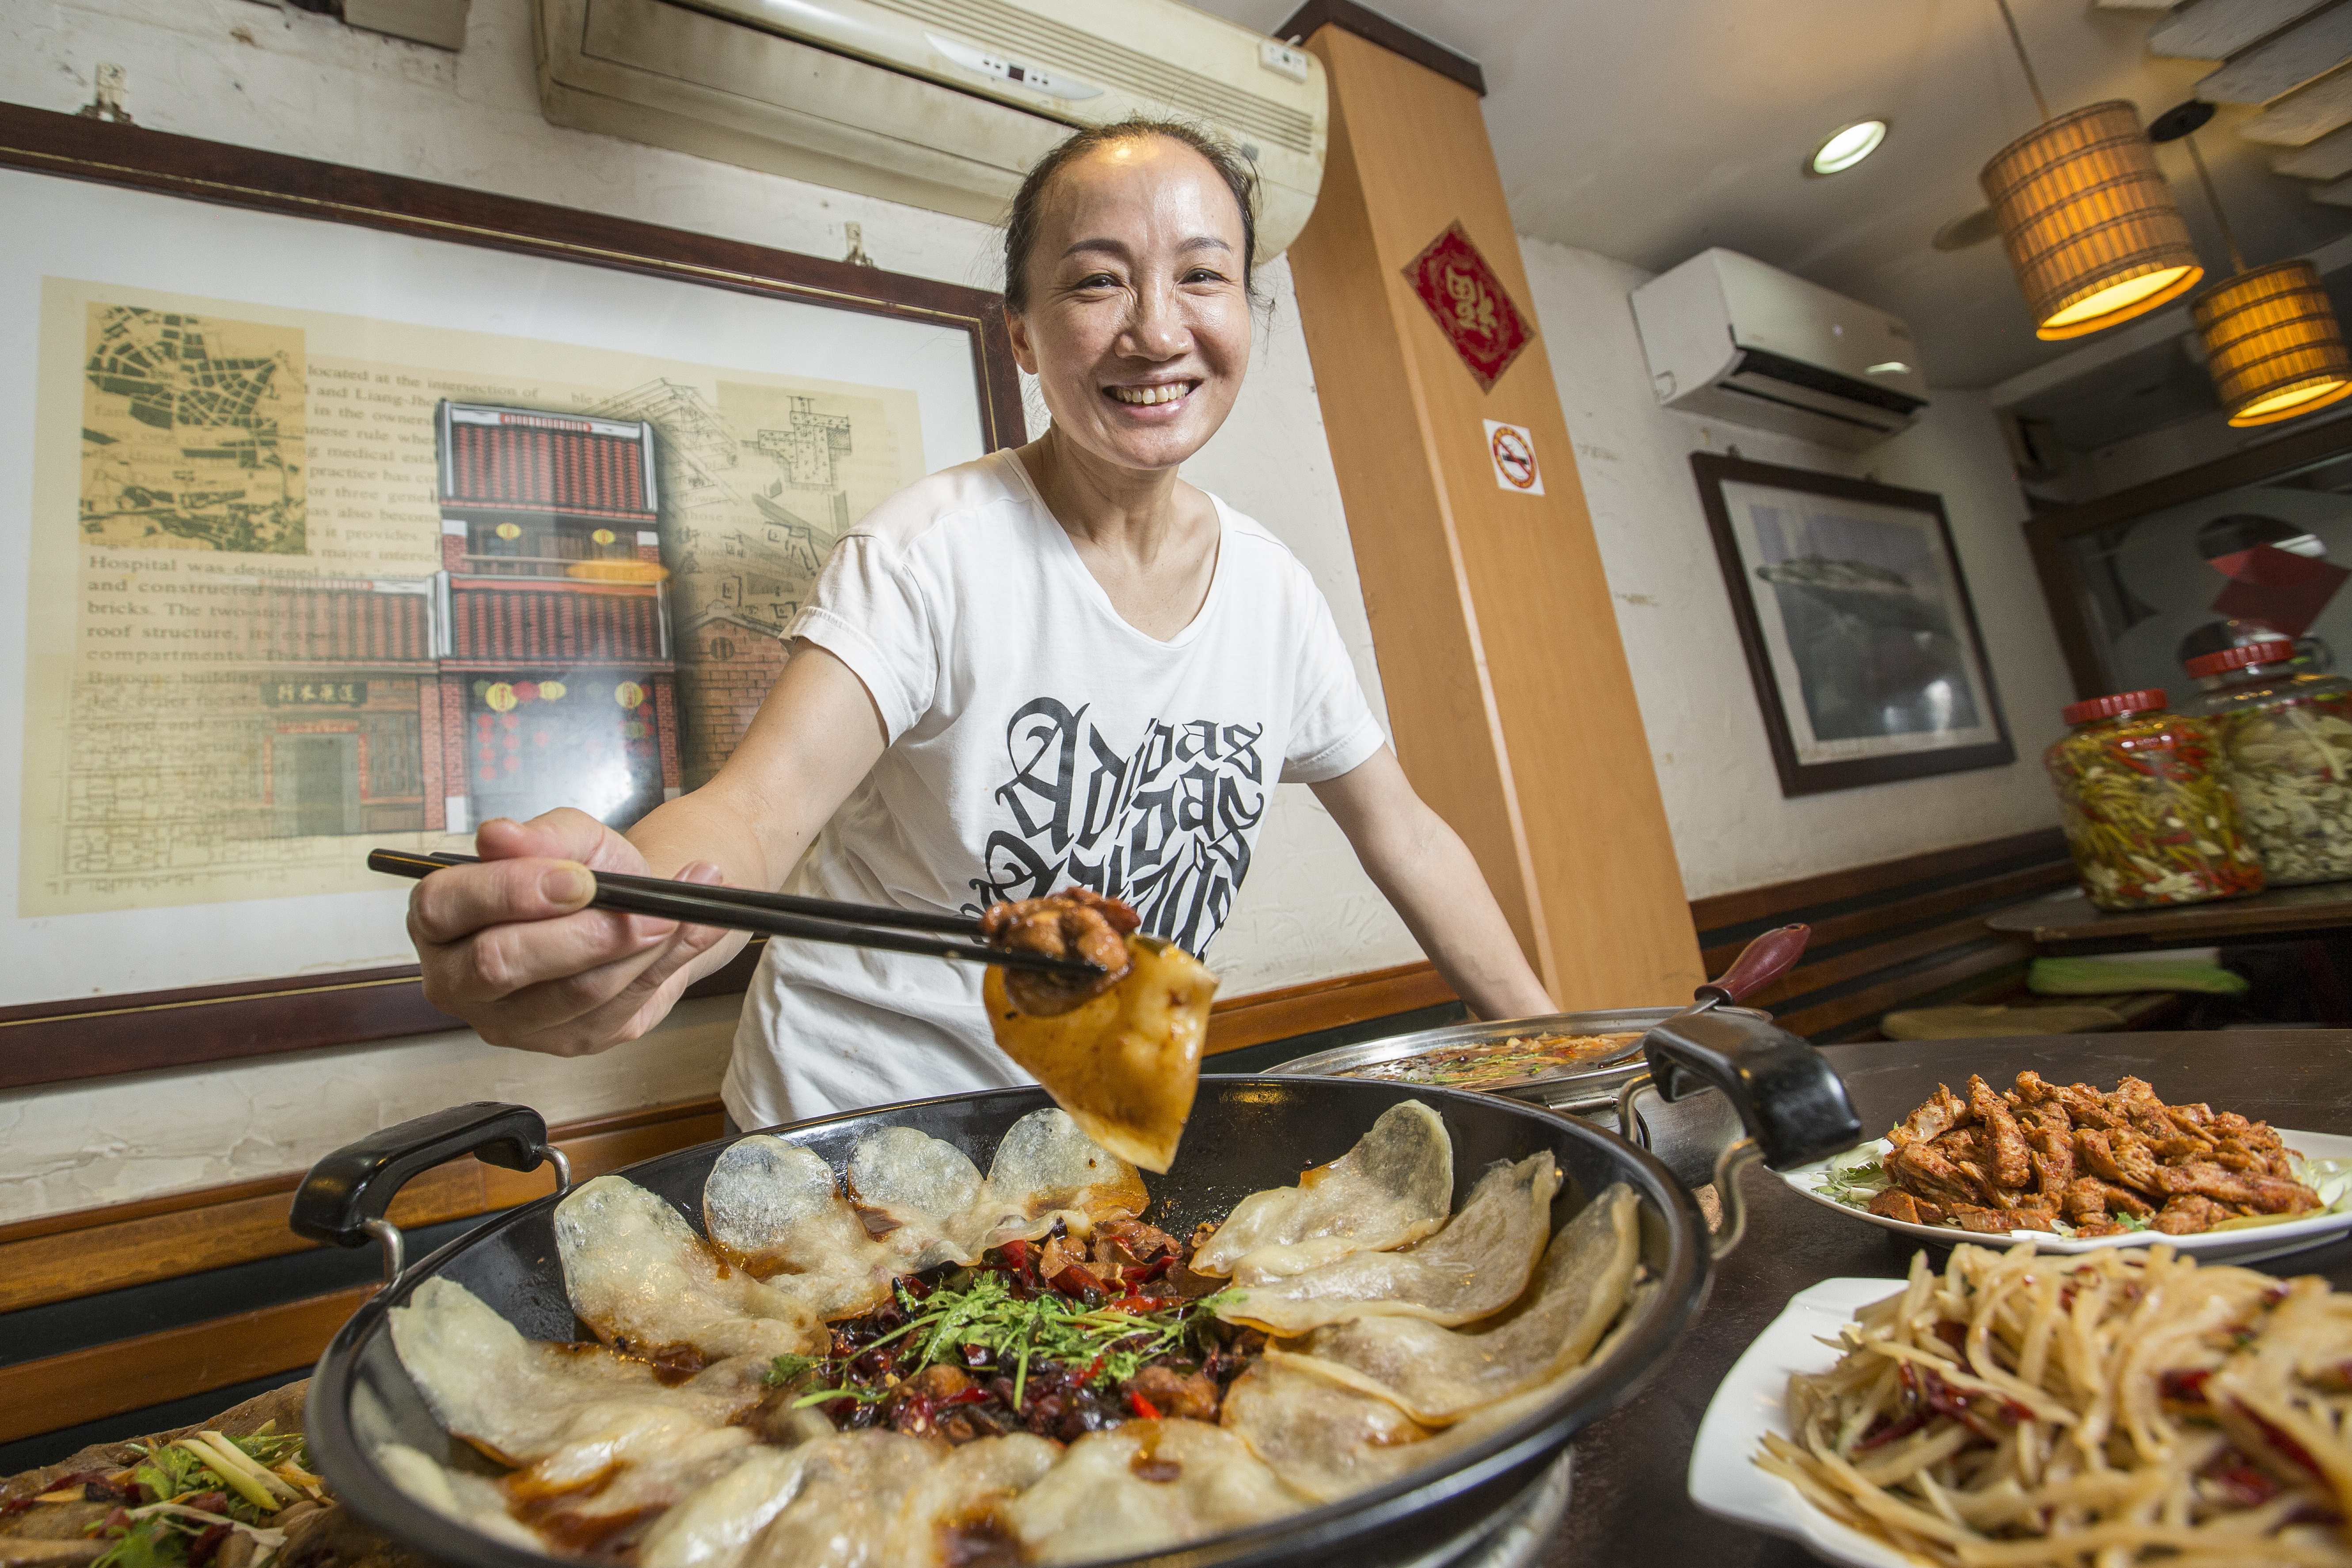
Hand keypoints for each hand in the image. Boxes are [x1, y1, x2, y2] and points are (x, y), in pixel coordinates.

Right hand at [409, 808, 734, 1055]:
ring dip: (637, 950)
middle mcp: (458, 978)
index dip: (514, 891)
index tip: (579, 879)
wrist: (629, 909)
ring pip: (572, 993)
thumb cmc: (584, 872)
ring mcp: (508, 1021)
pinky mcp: (564, 1042)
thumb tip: (499, 836)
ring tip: (679, 911)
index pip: (448, 906)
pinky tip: (691, 931)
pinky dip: (664, 966)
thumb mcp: (571, 837)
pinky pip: (617, 1009)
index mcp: (439, 916)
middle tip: (647, 906)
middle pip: (501, 964)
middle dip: (583, 933)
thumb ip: (541, 836)